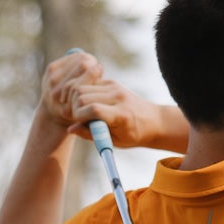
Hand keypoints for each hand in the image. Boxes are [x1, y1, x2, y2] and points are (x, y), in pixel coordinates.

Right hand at [43, 55, 170, 149]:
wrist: (152, 121)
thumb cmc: (133, 135)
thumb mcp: (114, 141)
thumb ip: (91, 134)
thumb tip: (70, 129)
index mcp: (121, 115)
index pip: (93, 109)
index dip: (80, 117)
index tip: (80, 124)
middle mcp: (118, 96)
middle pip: (82, 96)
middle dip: (75, 108)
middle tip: (80, 118)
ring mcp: (114, 87)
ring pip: (82, 88)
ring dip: (77, 100)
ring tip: (84, 113)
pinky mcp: (111, 82)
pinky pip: (88, 85)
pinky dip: (84, 94)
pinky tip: (89, 104)